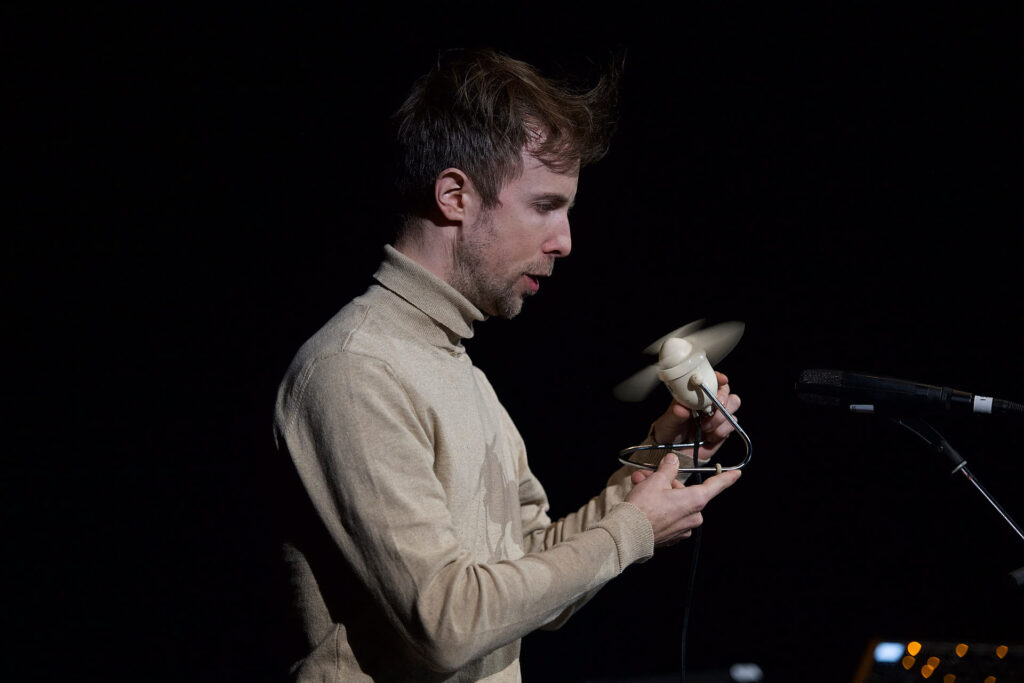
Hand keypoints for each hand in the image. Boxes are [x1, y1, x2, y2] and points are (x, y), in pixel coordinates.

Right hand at [625, 452, 740, 545]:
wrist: (628, 534)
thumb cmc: (643, 508)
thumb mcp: (656, 480)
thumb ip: (668, 469)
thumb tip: (673, 461)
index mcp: (695, 500)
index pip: (715, 486)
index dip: (726, 478)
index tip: (736, 474)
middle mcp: (694, 516)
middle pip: (686, 492)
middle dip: (667, 482)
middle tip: (648, 475)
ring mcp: (684, 529)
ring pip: (675, 503)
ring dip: (659, 493)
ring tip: (639, 486)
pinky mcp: (673, 537)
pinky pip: (670, 516)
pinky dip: (659, 508)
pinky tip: (643, 503)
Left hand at [649, 371, 740, 463]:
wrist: (673, 452)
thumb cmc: (668, 431)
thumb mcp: (668, 422)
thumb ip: (675, 415)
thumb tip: (681, 409)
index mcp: (695, 395)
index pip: (711, 380)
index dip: (718, 378)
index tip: (722, 380)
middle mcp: (708, 403)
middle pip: (726, 391)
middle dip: (722, 399)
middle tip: (710, 411)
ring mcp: (718, 416)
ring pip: (733, 406)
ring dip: (721, 417)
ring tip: (705, 428)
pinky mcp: (724, 430)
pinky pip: (732, 424)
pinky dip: (722, 430)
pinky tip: (709, 437)